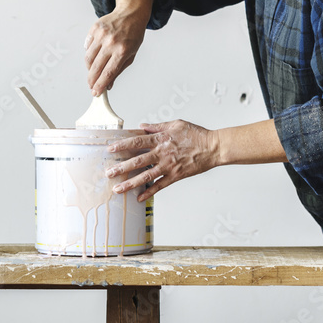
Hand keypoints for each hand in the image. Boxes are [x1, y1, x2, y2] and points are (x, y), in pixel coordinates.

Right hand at [85, 0, 151, 94]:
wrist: (131, 13)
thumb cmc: (133, 34)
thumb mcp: (131, 54)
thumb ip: (118, 70)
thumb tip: (108, 85)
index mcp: (122, 50)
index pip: (108, 73)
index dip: (100, 85)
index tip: (96, 92)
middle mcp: (111, 42)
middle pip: (96, 67)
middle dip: (91, 80)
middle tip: (91, 86)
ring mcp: (101, 35)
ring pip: (88, 58)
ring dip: (89, 68)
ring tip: (93, 72)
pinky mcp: (94, 29)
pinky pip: (87, 46)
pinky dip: (89, 54)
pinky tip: (94, 56)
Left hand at [104, 120, 222, 201]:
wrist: (213, 147)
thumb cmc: (196, 134)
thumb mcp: (176, 124)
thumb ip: (157, 126)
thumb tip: (142, 126)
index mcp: (161, 138)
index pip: (137, 142)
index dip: (122, 145)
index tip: (110, 149)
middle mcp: (162, 153)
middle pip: (137, 161)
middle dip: (121, 167)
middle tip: (108, 173)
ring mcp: (168, 166)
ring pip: (146, 176)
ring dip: (130, 183)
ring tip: (118, 189)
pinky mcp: (176, 176)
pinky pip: (160, 185)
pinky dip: (149, 192)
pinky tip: (139, 197)